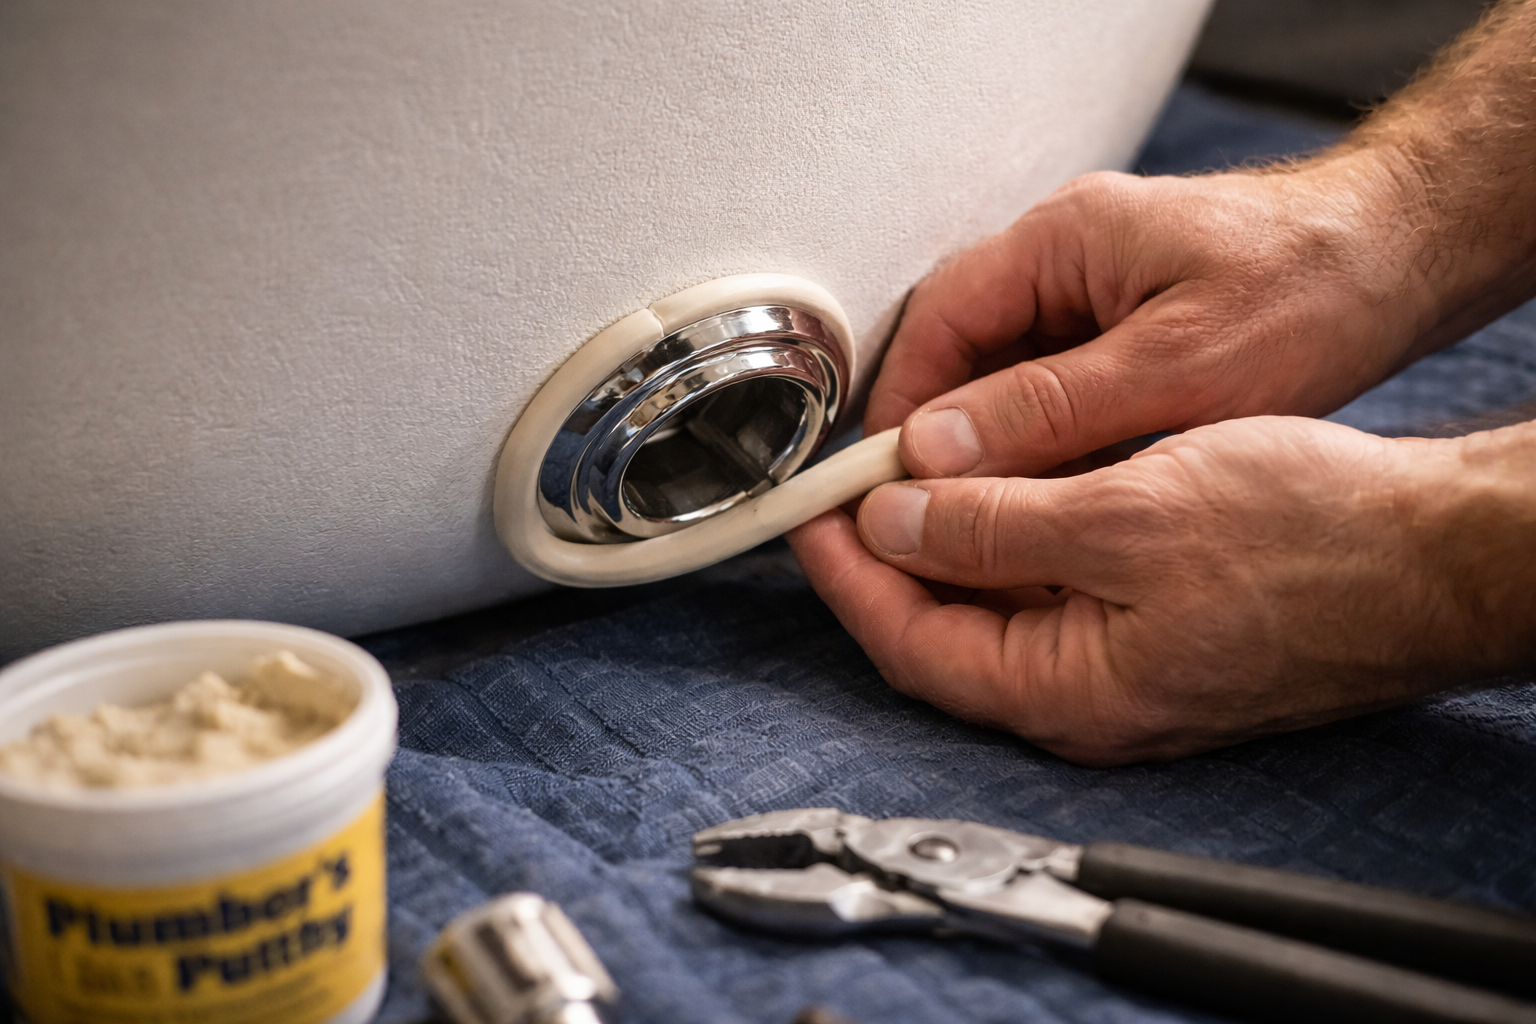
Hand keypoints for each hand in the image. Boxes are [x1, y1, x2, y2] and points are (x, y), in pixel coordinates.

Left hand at [789, 417, 1535, 764]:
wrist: (1434, 552)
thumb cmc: (1310, 539)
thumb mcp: (1125, 516)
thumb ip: (995, 527)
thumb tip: (895, 524)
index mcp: (1068, 692)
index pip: (909, 642)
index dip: (846, 574)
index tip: (809, 513)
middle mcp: (1086, 698)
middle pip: (942, 631)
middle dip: (887, 556)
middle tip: (847, 486)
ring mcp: (1121, 668)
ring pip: (995, 607)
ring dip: (948, 540)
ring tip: (909, 472)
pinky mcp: (1154, 631)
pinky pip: (1052, 592)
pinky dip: (1010, 538)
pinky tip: (999, 484)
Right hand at [868, 162, 1442, 479]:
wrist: (1404, 261)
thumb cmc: (1312, 292)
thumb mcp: (1176, 367)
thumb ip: (1049, 408)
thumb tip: (934, 449)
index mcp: (1062, 238)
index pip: (936, 318)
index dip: (899, 404)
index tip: (882, 480)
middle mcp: (1063, 257)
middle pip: (959, 348)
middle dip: (936, 433)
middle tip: (921, 514)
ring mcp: (1091, 290)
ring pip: (1001, 374)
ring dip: (987, 443)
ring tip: (976, 517)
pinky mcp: (1120, 326)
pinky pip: (1049, 387)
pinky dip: (1038, 442)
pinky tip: (1043, 498)